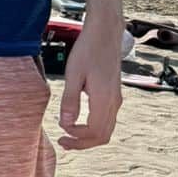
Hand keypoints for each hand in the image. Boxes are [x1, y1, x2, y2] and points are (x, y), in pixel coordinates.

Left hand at [58, 17, 122, 149]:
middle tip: (63, 143)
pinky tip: (80, 122)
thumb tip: (65, 123)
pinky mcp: (114, 94)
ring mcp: (116, 99)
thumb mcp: (74, 73)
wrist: (105, 33)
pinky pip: (107, 120)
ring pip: (107, 129)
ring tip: (69, 136)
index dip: (77, 138)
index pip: (94, 132)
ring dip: (89, 137)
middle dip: (83, 143)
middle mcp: (114, 103)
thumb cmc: (87, 50)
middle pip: (102, 135)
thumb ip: (70, 100)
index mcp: (104, 99)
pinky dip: (94, 128)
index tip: (61, 132)